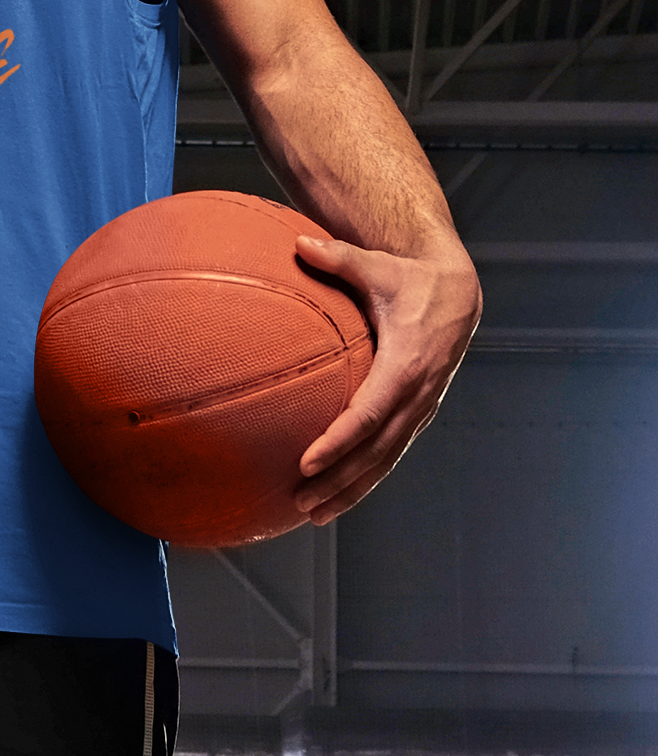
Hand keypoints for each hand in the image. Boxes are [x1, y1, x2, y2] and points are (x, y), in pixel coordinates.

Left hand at [292, 233, 480, 523]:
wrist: (458, 293)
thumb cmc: (408, 277)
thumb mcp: (377, 265)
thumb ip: (338, 257)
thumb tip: (298, 242)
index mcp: (407, 363)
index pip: (368, 412)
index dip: (338, 440)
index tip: (307, 460)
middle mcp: (417, 395)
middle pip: (375, 450)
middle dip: (339, 480)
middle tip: (300, 500)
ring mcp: (419, 408)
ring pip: (384, 460)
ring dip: (350, 489)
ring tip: (312, 513)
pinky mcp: (416, 413)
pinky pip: (389, 452)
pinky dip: (364, 478)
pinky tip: (335, 495)